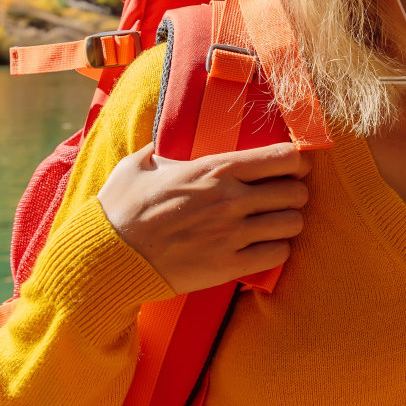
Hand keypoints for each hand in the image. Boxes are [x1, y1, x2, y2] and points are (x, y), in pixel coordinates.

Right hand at [97, 141, 311, 293]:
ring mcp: (232, 233)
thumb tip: (165, 140)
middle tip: (283, 198)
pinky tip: (263, 246)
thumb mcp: (139, 165)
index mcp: (215, 169)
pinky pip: (278, 254)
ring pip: (293, 223)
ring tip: (275, 223)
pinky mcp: (229, 265)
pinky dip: (277, 249)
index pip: (283, 158)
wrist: (108, 257)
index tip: (294, 166)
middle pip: (296, 192)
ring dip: (288, 222)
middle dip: (295, 193)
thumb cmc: (120, 208)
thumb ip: (162, 149)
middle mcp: (231, 199)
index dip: (297, 161)